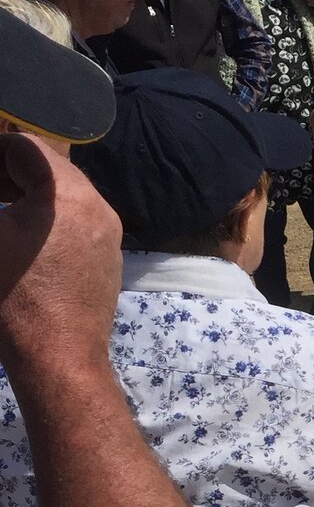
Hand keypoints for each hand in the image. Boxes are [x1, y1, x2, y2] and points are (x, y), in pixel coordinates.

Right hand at [0, 132, 122, 379]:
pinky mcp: (109, 260)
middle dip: (8, 173)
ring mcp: (109, 235)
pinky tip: (25, 243)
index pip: (24, 146)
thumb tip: (2, 200)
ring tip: (3, 213)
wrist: (58, 359)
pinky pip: (79, 223)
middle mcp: (98, 206)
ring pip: (65, 196)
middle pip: (49, 168)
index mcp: (67, 193)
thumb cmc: (13, 298)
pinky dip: (49, 221)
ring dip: (28, 197)